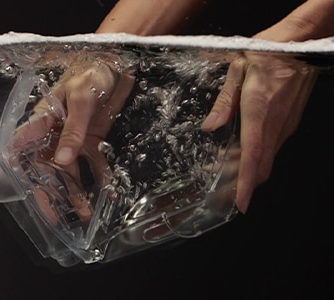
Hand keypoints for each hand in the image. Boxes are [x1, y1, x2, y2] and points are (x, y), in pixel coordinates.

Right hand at [13, 52, 134, 222]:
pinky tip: (107, 193)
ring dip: (77, 192)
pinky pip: (96, 163)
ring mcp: (76, 139)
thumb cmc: (92, 73)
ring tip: (82, 213)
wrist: (118, 65)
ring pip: (72, 171)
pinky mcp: (95, 141)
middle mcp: (57, 133)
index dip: (20, 172)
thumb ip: (72, 130)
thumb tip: (62, 160)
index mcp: (44, 120)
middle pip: (47, 168)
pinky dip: (102, 178)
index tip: (24, 195)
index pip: (23, 149)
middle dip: (50, 193)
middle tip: (54, 216)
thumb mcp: (80, 99)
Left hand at [201, 51, 316, 212]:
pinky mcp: (287, 123)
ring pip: (266, 159)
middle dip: (241, 183)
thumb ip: (224, 102)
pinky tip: (237, 154)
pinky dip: (254, 158)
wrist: (298, 45)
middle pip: (260, 165)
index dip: (246, 182)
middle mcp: (275, 124)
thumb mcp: (237, 69)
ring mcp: (284, 125)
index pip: (253, 155)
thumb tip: (210, 127)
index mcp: (259, 110)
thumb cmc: (266, 52)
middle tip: (219, 190)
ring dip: (245, 171)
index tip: (240, 203)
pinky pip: (270, 148)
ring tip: (221, 172)